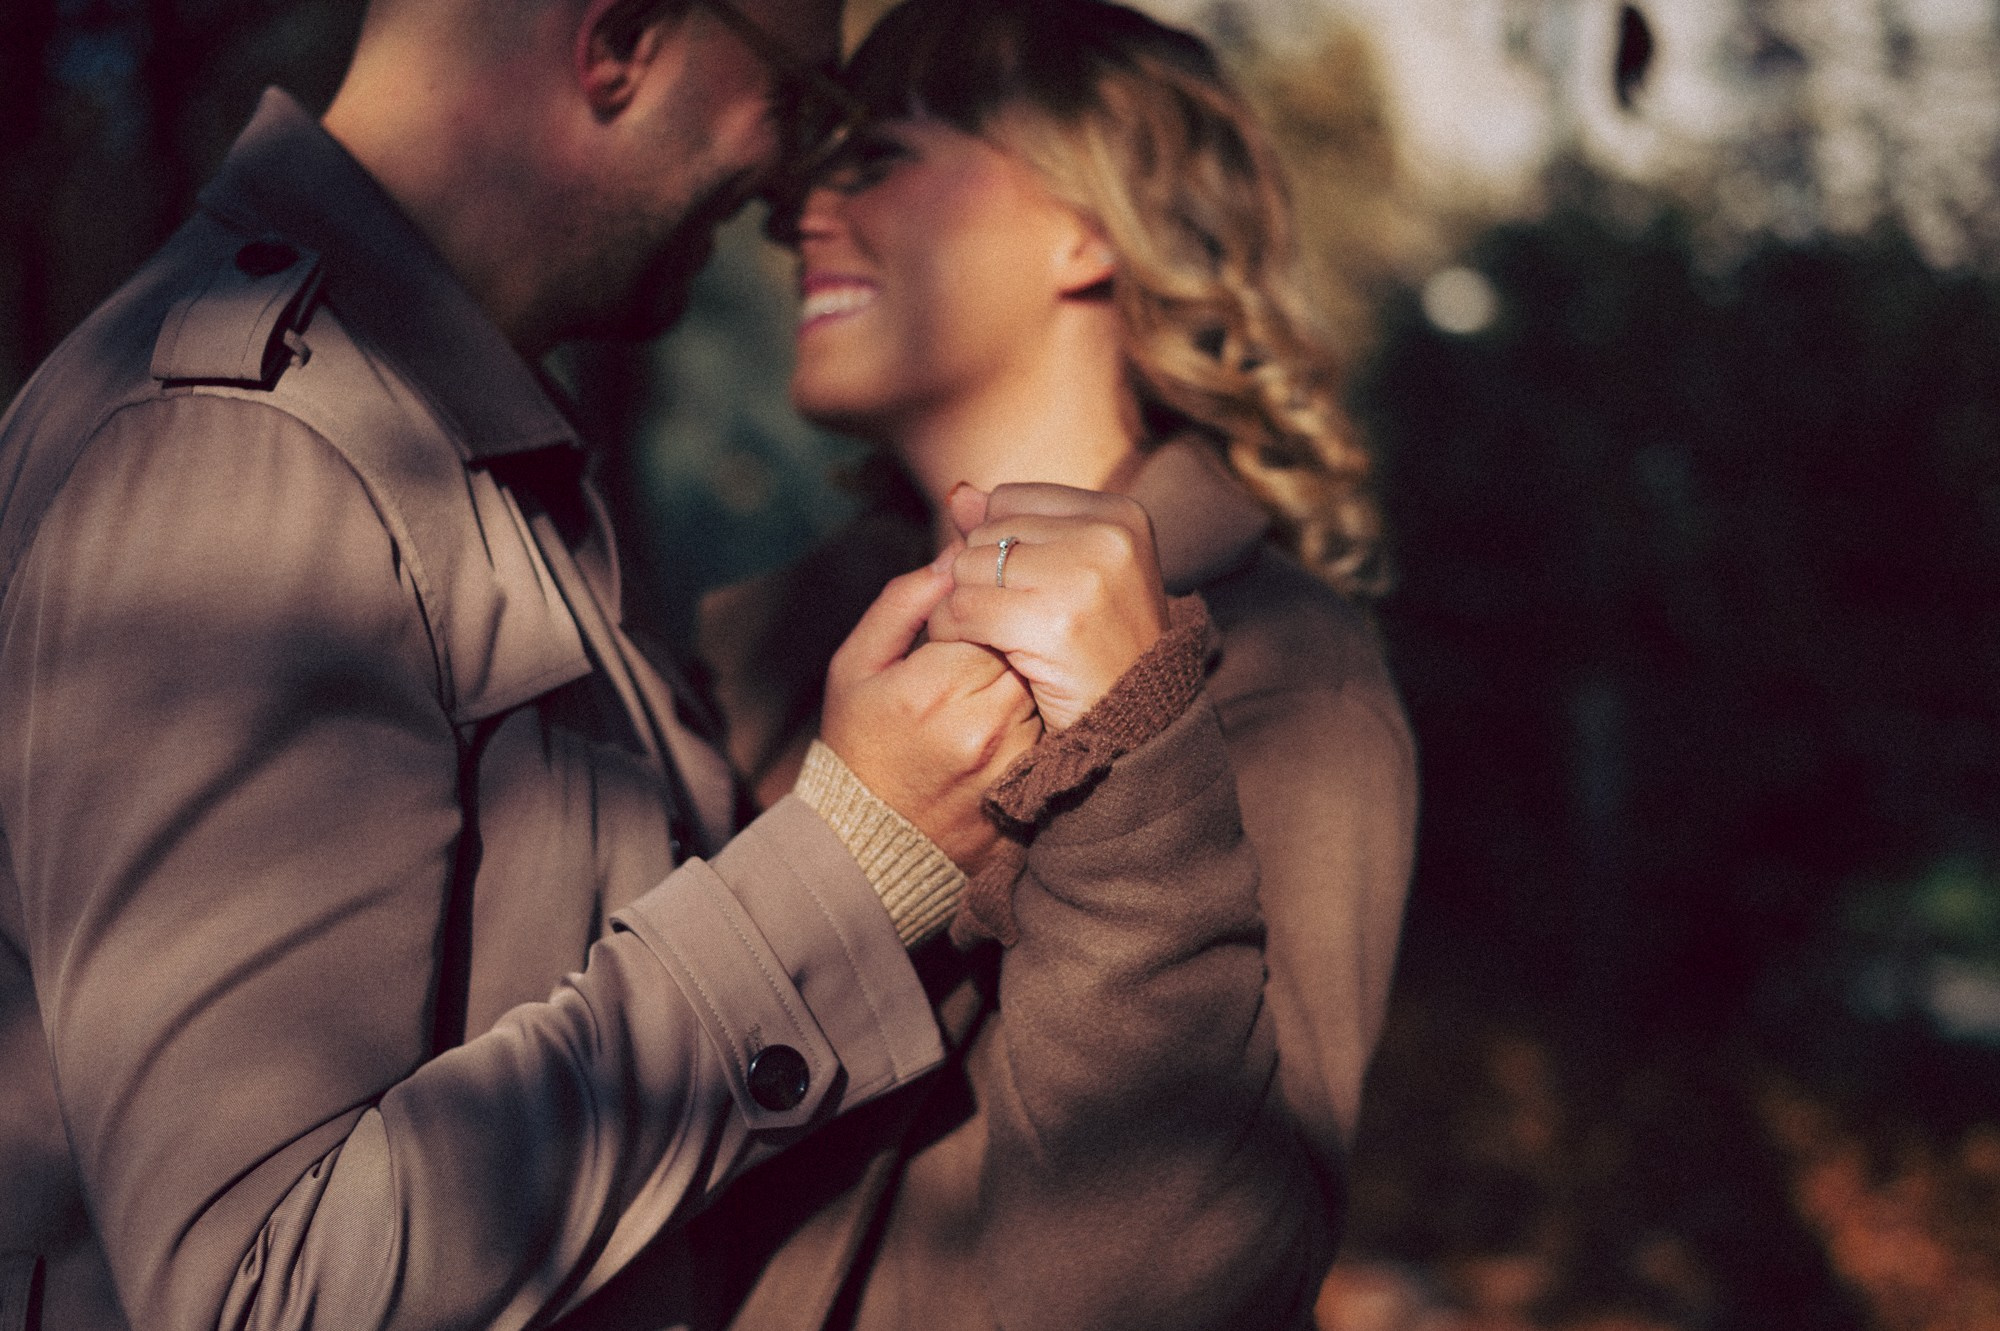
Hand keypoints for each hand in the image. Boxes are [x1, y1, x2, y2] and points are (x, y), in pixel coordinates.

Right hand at [822, 551, 1042, 869]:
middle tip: (981, 647)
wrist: (876, 846)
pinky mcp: (1036, 781)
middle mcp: (987, 722)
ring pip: (1045, 678)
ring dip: (1028, 669)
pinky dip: (1039, 711)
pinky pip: (1053, 722)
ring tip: (991, 685)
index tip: (959, 616)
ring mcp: (1018, 757)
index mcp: (937, 685)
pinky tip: (1009, 718)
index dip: (977, 603)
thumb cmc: (859, 745)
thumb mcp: (855, 667)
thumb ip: (901, 604)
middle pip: (1026, 639)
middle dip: (1009, 632)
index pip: (990, 607)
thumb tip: (953, 555)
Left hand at [928, 482, 1169, 732]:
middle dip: (977, 575)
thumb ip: (1016, 527)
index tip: (1016, 585)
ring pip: (968, 568)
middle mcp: (1106, 538)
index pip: (1009, 499)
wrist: (1139, 723)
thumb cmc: (1101, 646)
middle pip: (987, 533)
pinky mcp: (1053, 625)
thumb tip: (959, 493)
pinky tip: (976, 650)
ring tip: (990, 633)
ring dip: (961, 604)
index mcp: (1118, 515)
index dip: (996, 544)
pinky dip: (953, 632)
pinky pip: (964, 611)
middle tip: (1002, 616)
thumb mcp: (1074, 573)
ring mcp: (1083, 579)